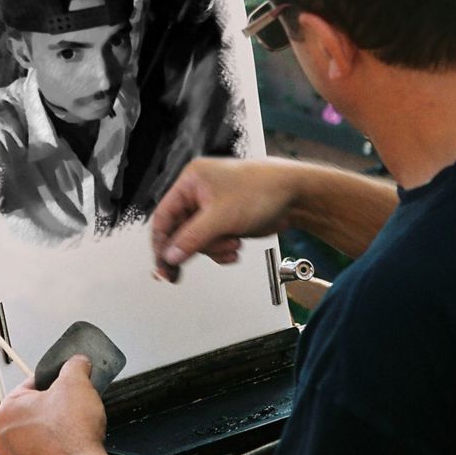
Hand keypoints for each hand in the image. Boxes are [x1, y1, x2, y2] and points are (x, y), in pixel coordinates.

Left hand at [0, 355, 114, 454]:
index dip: (54, 382)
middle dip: (53, 405)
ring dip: (53, 427)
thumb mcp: (77, 382)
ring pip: (36, 432)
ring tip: (72, 426)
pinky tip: (70, 445)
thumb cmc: (73, 434)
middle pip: (33, 409)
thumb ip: (74, 365)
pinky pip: (41, 452)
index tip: (67, 386)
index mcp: (6, 410)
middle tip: (72, 406)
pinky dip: (55, 447)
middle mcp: (4, 437)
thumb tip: (77, 362)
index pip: (31, 384)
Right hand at [151, 157, 298, 281]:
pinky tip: (235, 248)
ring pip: (198, 240)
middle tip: (179, 273)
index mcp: (191, 181)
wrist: (295, 195)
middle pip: (180, 231)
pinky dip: (222, 249)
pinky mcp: (225, 220)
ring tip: (232, 245)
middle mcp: (198, 192)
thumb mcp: (221, 217)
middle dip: (195, 247)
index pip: (164, 215)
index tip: (162, 266)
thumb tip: (170, 256)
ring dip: (214, 248)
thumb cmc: (262, 190)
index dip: (161, 243)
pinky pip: (213, 241)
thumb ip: (192, 238)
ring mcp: (212, 207)